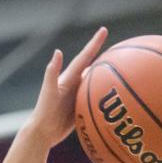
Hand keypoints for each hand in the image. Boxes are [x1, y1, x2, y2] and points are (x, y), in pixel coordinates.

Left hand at [30, 27, 107, 146]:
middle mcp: (75, 85)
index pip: (85, 57)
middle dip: (103, 56)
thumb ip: (52, 72)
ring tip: (119, 68)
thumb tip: (58, 51)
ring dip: (106, 75)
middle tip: (117, 46)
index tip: (104, 29)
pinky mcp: (80, 108)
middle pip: (92, 67)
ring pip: (96, 83)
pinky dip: (104, 95)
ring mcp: (78, 96)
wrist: (42, 133)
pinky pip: (96, 99)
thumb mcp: (49, 91)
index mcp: (69, 78)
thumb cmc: (44, 111)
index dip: (94, 43)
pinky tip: (114, 95)